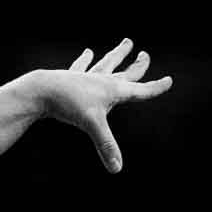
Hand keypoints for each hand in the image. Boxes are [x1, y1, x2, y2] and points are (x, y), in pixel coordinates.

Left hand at [34, 39, 173, 173]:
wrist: (43, 90)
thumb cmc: (69, 105)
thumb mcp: (92, 125)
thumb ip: (106, 146)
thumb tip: (117, 169)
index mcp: (114, 90)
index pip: (141, 90)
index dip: (156, 88)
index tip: (169, 81)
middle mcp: (103, 80)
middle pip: (126, 72)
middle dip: (138, 65)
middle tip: (145, 54)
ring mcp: (87, 76)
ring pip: (107, 63)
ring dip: (118, 54)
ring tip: (126, 42)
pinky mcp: (71, 76)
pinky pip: (81, 66)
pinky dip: (85, 59)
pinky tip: (87, 52)